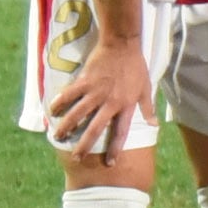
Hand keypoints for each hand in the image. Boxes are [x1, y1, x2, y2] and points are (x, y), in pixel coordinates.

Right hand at [45, 40, 152, 161]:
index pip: (121, 132)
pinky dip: (59, 103)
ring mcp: (96, 91)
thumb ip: (147, 107)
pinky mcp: (84, 81)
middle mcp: (110, 101)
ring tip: (58, 137)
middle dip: (85, 145)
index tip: (109, 163)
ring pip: (78, 114)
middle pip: (95, 128)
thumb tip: (154, 124)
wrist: (122, 45)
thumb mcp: (146, 88)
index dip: (115, 148)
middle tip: (77, 158)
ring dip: (66, 127)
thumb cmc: (135, 67)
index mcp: (126, 105)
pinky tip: (52, 111)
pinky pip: (69, 95)